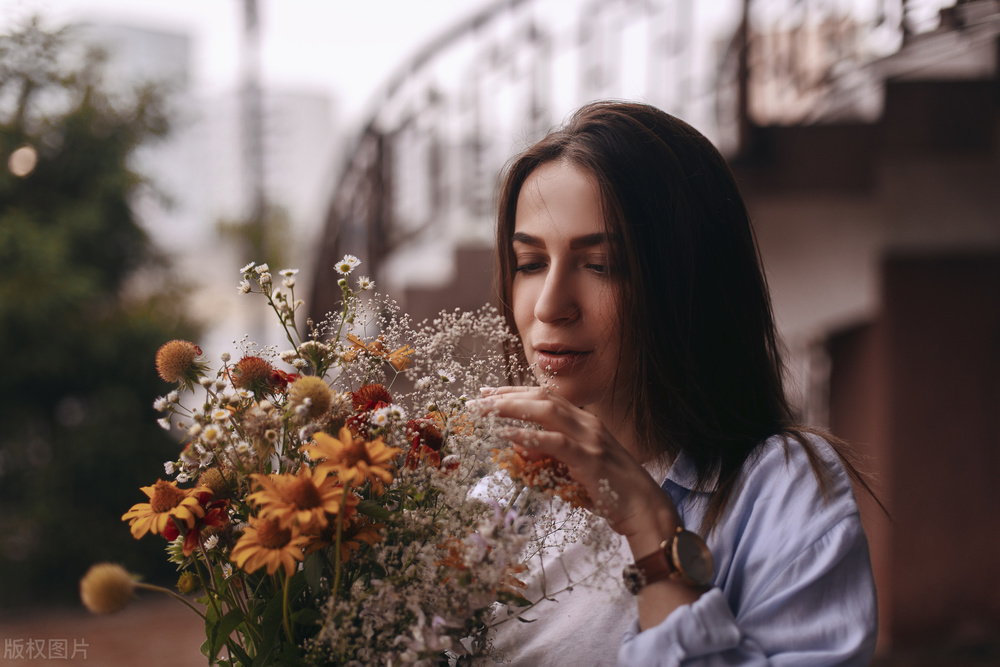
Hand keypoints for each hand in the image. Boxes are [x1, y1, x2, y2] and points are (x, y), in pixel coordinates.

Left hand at [472, 386, 679, 551]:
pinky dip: (530, 436)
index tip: (491, 394)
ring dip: (513, 408)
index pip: (547, 397)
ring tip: (487, 410)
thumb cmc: (612, 492)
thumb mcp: (576, 469)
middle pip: (542, 397)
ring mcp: (590, 439)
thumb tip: (519, 450)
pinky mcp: (591, 459)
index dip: (517, 392)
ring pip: (547, 411)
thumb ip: (550, 457)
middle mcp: (588, 424)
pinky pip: (556, 442)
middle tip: (480, 398)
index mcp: (586, 423)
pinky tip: (508, 435)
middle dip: (508, 395)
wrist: (645, 509)